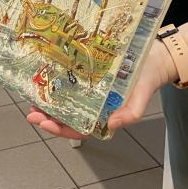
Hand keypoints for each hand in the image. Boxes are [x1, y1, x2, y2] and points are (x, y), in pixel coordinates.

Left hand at [26, 41, 176, 139]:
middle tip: (32, 113)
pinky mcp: (89, 78)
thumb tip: (112, 125)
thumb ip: (131, 114)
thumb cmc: (147, 79)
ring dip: (49, 104)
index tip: (46, 124)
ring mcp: (91, 93)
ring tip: (33, 101)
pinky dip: (57, 86)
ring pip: (66, 104)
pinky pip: (71, 85)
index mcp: (106, 117)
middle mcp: (95, 107)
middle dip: (48, 119)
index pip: (80, 131)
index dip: (62, 130)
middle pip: (68, 119)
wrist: (155, 57)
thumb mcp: (141, 97)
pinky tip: (46, 82)